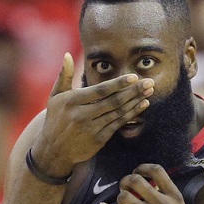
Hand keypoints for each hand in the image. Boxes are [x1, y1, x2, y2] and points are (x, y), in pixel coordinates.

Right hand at [31, 53, 153, 175]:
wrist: (54, 149)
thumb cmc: (56, 118)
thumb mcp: (55, 96)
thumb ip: (64, 75)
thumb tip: (68, 54)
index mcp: (72, 101)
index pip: (99, 91)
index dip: (118, 84)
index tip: (133, 77)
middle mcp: (81, 115)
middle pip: (113, 102)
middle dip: (133, 91)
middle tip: (149, 82)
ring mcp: (91, 128)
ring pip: (118, 113)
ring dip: (136, 102)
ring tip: (149, 91)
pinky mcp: (99, 139)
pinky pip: (119, 124)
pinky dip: (132, 114)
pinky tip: (142, 105)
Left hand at [99, 164, 200, 203]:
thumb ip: (165, 195)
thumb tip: (146, 182)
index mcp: (174, 197)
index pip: (157, 170)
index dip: (142, 168)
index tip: (136, 172)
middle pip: (136, 180)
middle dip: (125, 181)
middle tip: (125, 188)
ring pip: (124, 197)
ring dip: (119, 198)